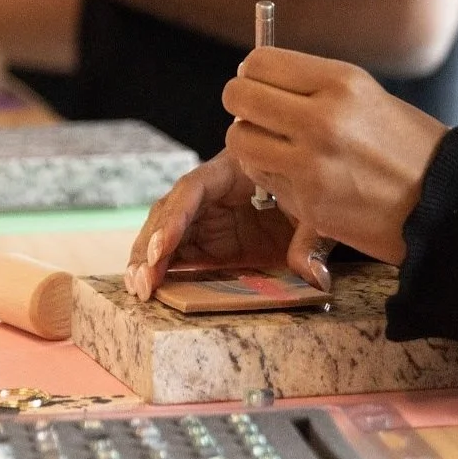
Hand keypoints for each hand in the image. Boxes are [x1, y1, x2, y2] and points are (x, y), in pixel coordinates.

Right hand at [125, 151, 335, 300]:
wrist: (319, 189)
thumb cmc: (313, 186)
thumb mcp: (315, 209)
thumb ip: (311, 241)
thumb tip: (315, 278)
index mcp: (233, 168)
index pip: (193, 188)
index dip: (175, 218)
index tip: (162, 248)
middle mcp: (212, 191)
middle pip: (170, 212)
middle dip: (151, 245)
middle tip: (142, 281)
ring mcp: (209, 217)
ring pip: (167, 234)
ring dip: (149, 261)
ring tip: (138, 289)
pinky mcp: (211, 240)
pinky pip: (181, 252)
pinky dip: (165, 270)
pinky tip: (152, 289)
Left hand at [223, 48, 447, 264]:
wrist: (442, 202)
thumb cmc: (406, 145)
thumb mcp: (366, 94)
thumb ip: (312, 85)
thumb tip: (255, 78)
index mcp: (341, 82)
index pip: (259, 62)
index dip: (253, 72)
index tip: (262, 84)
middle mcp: (322, 119)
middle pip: (239, 96)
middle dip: (242, 104)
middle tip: (258, 114)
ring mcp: (311, 164)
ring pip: (239, 139)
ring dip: (250, 142)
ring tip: (277, 146)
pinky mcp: (306, 203)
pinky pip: (260, 178)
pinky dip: (269, 174)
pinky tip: (297, 174)